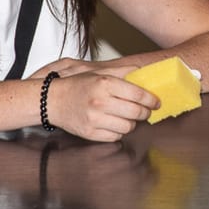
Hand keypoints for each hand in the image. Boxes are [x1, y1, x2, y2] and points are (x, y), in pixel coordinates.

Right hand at [34, 65, 160, 141]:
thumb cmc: (77, 86)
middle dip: (145, 112)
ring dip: (131, 123)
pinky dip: (118, 132)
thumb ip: (123, 71)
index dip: (152, 100)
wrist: (51, 100)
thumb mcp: (99, 72)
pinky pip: (115, 137)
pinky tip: (114, 123)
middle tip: (146, 111)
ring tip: (127, 117)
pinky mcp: (90, 133)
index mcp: (105, 83)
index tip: (156, 102)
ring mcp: (94, 119)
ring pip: (128, 127)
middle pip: (136, 112)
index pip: (139, 95)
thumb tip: (144, 71)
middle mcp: (100, 101)